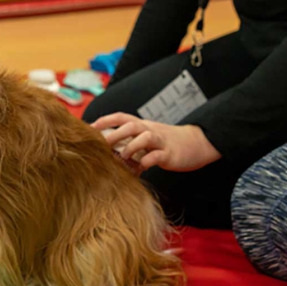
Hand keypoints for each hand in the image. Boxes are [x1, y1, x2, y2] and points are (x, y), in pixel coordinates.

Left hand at [92, 113, 221, 171]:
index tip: (89, 127)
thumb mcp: (147, 136)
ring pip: (144, 137)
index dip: (105, 120)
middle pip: (130, 126)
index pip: (121, 117)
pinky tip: (140, 168)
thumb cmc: (166, 142)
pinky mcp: (169, 154)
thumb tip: (106, 149)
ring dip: (131, 147)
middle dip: (114, 134)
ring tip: (123, 157)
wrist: (196, 143)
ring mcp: (160, 141)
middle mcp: (150, 130)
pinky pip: (156, 156)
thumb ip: (129, 140)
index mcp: (142, 125)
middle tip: (101, 146)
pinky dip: (146, 162)